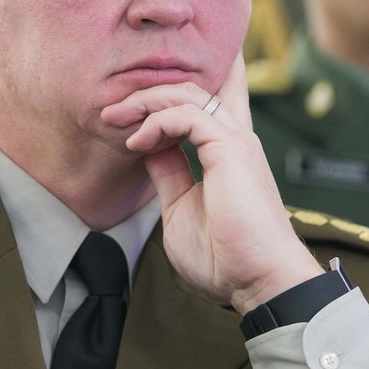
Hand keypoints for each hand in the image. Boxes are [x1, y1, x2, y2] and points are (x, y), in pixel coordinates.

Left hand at [101, 54, 321, 313]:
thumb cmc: (225, 257)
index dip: (171, 94)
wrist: (257, 280)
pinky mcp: (230, 147)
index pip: (210, 101)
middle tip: (112, 112)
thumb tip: (149, 150)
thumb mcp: (180, 208)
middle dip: (147, 93)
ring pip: (186, 93)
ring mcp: (235, 140)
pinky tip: (137, 143)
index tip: (125, 113)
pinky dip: (156, 122)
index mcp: (226, 152)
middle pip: (193, 89)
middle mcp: (234, 138)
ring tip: (115, 118)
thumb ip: (168, 174)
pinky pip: (185, 114)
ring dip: (146, 101)